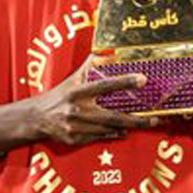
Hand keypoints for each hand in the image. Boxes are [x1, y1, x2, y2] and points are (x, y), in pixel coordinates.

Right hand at [28, 59, 159, 146]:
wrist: (37, 118)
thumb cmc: (60, 95)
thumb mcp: (73, 78)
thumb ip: (90, 65)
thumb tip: (108, 52)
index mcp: (78, 92)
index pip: (105, 85)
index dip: (124, 82)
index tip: (142, 79)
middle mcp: (78, 110)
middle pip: (113, 116)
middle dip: (136, 119)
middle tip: (155, 119)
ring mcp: (77, 128)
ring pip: (109, 129)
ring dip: (129, 127)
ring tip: (146, 124)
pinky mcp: (76, 140)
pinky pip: (100, 138)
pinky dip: (114, 134)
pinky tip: (125, 131)